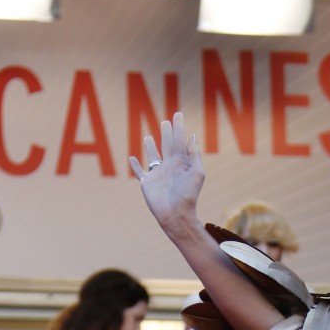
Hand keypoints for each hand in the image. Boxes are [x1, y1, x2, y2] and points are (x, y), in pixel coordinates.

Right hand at [129, 114, 204, 237]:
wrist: (176, 214)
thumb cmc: (188, 195)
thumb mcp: (197, 173)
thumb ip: (194, 155)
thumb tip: (191, 137)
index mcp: (181, 163)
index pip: (180, 140)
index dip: (179, 127)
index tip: (179, 114)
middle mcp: (169, 166)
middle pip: (167, 145)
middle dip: (167, 133)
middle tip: (166, 121)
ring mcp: (157, 174)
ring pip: (153, 156)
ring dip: (150, 147)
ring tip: (148, 137)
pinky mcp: (147, 183)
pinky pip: (140, 172)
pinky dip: (135, 165)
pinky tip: (131, 158)